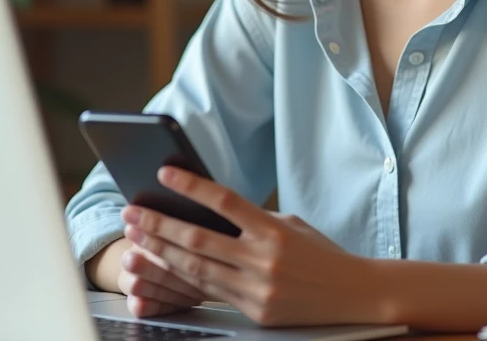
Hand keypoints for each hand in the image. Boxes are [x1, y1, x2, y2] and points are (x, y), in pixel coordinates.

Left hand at [120, 167, 384, 326]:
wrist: (355, 294)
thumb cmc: (321, 253)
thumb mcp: (291, 225)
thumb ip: (254, 221)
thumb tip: (211, 210)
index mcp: (275, 231)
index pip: (226, 201)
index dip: (192, 186)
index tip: (164, 173)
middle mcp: (264, 260)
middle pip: (200, 239)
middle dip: (160, 225)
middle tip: (132, 212)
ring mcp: (258, 290)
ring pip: (197, 269)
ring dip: (161, 253)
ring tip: (136, 239)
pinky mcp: (255, 312)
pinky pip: (210, 293)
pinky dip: (181, 280)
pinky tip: (161, 268)